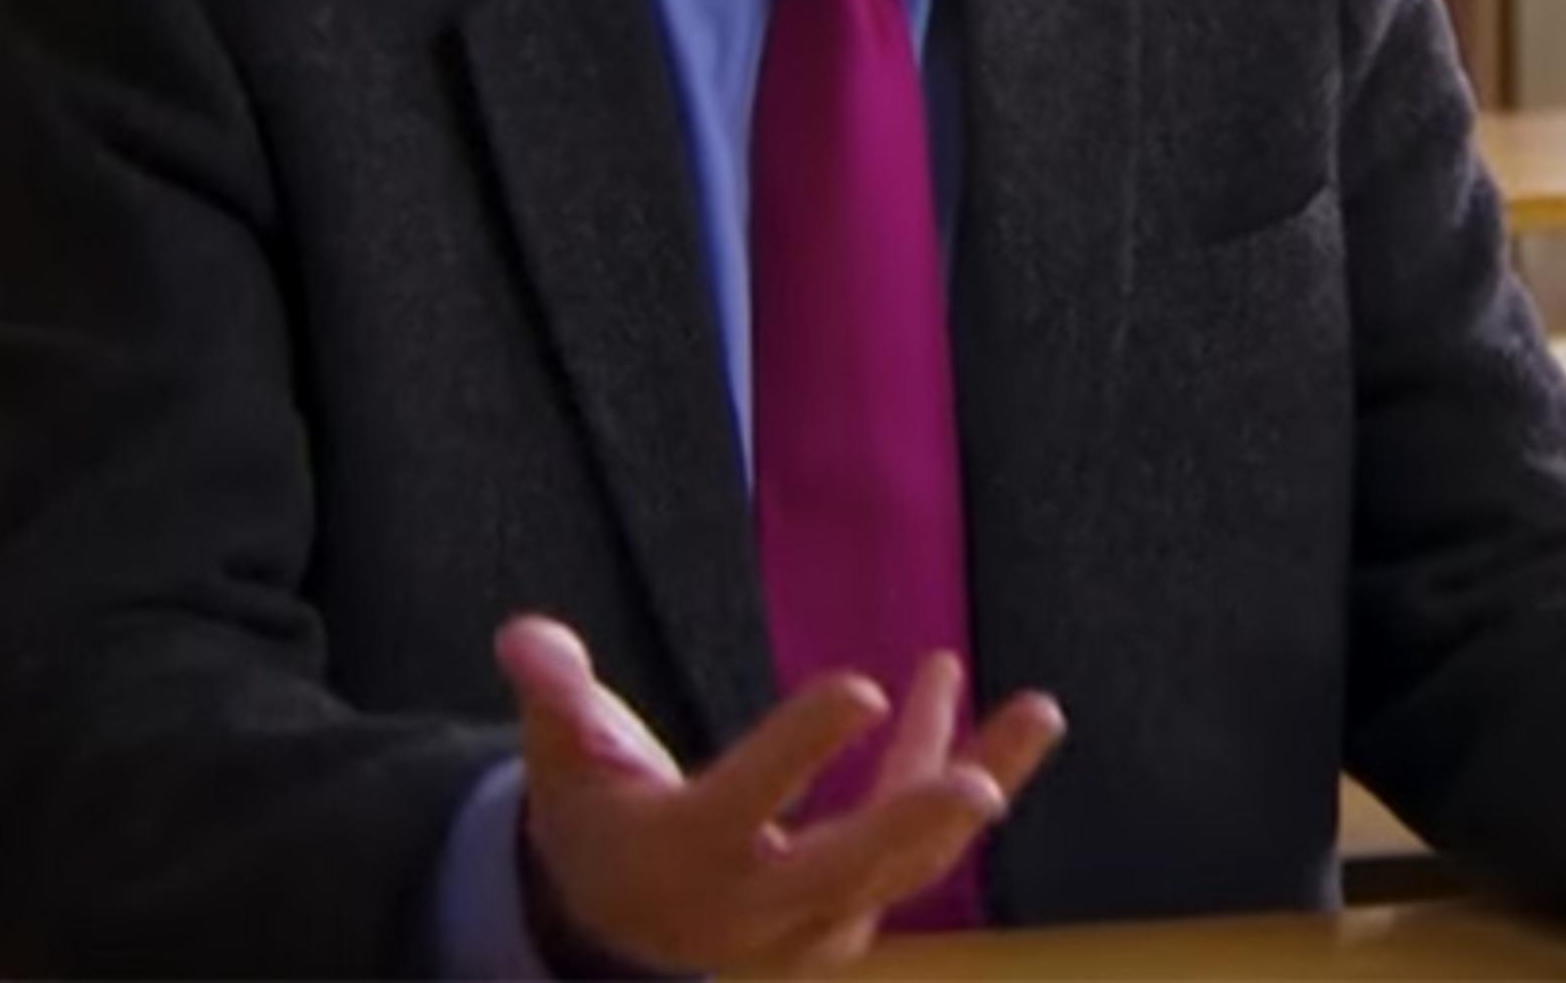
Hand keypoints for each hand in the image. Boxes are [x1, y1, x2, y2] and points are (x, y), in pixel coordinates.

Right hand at [495, 616, 1065, 974]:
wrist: (613, 930)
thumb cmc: (594, 819)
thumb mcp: (563, 760)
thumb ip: (556, 696)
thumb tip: (525, 635)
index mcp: (682, 855)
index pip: (744, 802)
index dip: (800, 748)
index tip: (861, 685)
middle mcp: (753, 906)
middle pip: (844, 869)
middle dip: (913, 827)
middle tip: (982, 785)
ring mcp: (811, 925)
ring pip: (908, 864)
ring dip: (976, 787)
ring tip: (1041, 710)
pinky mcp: (850, 919)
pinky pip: (916, 857)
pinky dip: (954, 789)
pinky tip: (995, 721)